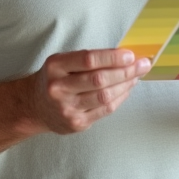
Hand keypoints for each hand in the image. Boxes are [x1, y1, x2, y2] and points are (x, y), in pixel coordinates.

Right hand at [26, 48, 150, 134]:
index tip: (131, 55)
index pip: (88, 60)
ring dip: (126, 85)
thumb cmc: (56, 78)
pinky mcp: (76, 123)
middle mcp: (58, 88)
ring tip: (137, 75)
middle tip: (143, 65)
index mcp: (55, 67)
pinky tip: (127, 89)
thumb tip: (124, 56)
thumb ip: (88, 59)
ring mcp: (67, 108)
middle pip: (99, 80)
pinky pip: (105, 110)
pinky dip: (120, 98)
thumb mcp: (62, 62)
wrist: (35, 106)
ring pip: (104, 96)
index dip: (112, 57)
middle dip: (125, 71)